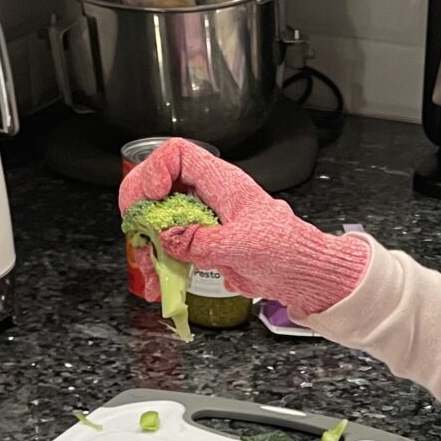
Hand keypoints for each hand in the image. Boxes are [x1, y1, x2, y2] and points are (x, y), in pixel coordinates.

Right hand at [119, 138, 370, 315]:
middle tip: (138, 240)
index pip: (176, 154)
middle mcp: (206, 196)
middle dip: (141, 215)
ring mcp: (201, 220)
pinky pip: (169, 248)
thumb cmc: (287, 250)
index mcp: (221, 183)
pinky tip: (160, 286)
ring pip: (158, 222)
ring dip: (146, 247)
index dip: (156, 170)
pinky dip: (160, 265)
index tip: (152, 198)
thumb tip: (167, 238)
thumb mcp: (245, 246)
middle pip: (157, 188)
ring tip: (150, 274)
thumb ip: (204, 241)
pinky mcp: (200, 244)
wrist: (302, 275)